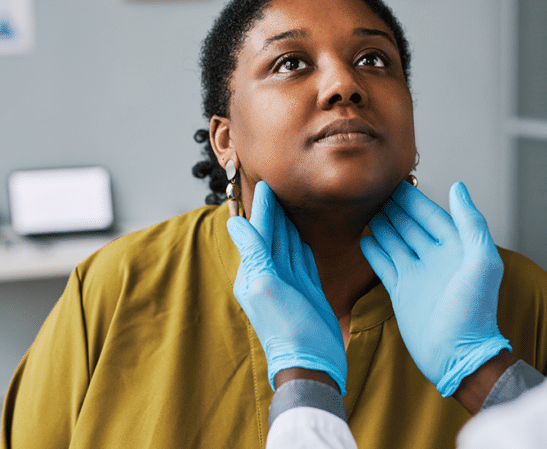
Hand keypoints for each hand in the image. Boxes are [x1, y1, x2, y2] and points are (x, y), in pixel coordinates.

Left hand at [227, 181, 346, 394]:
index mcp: (254, 273)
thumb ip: (253, 253)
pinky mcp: (307, 291)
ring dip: (287, 225)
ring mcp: (289, 284)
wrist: (311, 362)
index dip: (263, 208)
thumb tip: (235, 223)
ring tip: (288, 204)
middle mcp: (269, 276)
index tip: (266, 184)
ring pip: (287, 246)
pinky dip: (301, 245)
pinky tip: (301, 235)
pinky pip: (303, 261)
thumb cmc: (287, 328)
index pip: (259, 232)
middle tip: (277, 185)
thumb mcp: (266, 286)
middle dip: (273, 212)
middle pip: (273, 236)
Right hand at [360, 181, 510, 395]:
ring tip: (366, 208)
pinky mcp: (401, 292)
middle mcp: (435, 258)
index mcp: (456, 248)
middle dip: (395, 208)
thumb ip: (471, 223)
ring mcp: (417, 274)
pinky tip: (364, 238)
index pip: (432, 215)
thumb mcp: (482, 262)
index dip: (415, 199)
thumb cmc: (474, 310)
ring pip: (395, 241)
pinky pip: (384, 264)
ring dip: (382, 225)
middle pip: (411, 225)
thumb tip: (458, 188)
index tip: (396, 181)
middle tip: (374, 190)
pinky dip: (374, 251)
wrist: (456, 354)